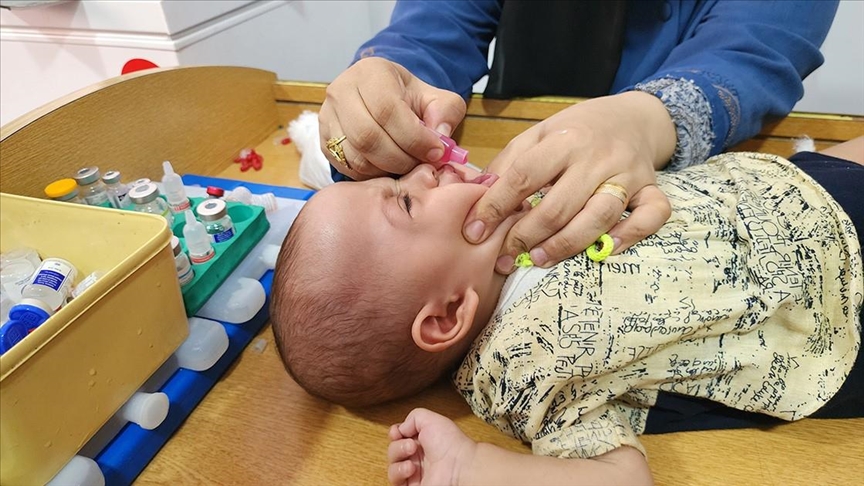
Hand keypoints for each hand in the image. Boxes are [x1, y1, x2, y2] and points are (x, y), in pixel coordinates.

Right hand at [319, 57, 466, 179]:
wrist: (380, 98)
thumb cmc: (408, 98)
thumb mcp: (435, 97)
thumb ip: (446, 113)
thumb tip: (441, 137)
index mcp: (370, 73)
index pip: (387, 110)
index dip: (413, 137)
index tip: (435, 152)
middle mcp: (341, 91)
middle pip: (368, 136)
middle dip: (401, 158)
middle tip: (421, 164)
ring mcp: (328, 117)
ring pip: (356, 155)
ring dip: (387, 169)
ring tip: (406, 166)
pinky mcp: (324, 141)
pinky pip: (347, 166)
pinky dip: (371, 174)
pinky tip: (388, 168)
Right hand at [387, 408, 476, 485]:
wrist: (459, 465)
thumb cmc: (451, 444)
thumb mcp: (431, 419)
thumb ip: (413, 417)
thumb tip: (400, 429)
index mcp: (422, 439)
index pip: (398, 436)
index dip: (395, 433)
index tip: (397, 432)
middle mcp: (417, 456)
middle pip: (393, 449)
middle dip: (398, 445)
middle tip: (412, 446)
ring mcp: (414, 472)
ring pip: (391, 465)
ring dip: (398, 458)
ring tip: (412, 459)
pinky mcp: (411, 485)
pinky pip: (395, 480)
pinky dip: (399, 472)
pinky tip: (411, 468)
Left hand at [462, 92, 675, 272]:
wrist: (633, 116)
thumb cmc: (576, 131)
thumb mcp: (538, 134)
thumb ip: (509, 163)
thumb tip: (478, 197)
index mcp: (564, 139)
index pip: (524, 176)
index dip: (496, 206)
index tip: (474, 232)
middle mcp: (597, 157)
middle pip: (559, 205)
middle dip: (526, 236)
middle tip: (504, 258)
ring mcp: (628, 174)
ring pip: (600, 216)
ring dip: (567, 244)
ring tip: (540, 260)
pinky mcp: (652, 188)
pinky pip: (652, 215)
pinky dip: (631, 235)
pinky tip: (606, 250)